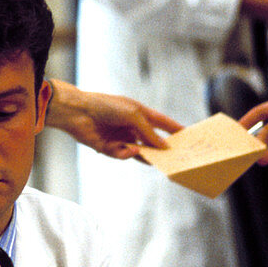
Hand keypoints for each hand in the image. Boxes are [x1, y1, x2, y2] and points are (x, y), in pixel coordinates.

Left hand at [46, 80, 182, 159]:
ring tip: (155, 159)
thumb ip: (149, 131)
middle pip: (152, 140)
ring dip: (146, 155)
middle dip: (162, 148)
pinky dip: (127, 154)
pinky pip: (124, 155)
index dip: (174, 128)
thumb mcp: (133, 115)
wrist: (79, 113)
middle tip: (175, 157)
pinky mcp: (110, 148)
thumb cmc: (107, 106)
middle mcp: (131, 126)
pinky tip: (128, 150)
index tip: (188, 135)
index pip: (161, 122)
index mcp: (139, 113)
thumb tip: (164, 146)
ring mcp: (121, 138)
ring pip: (139, 151)